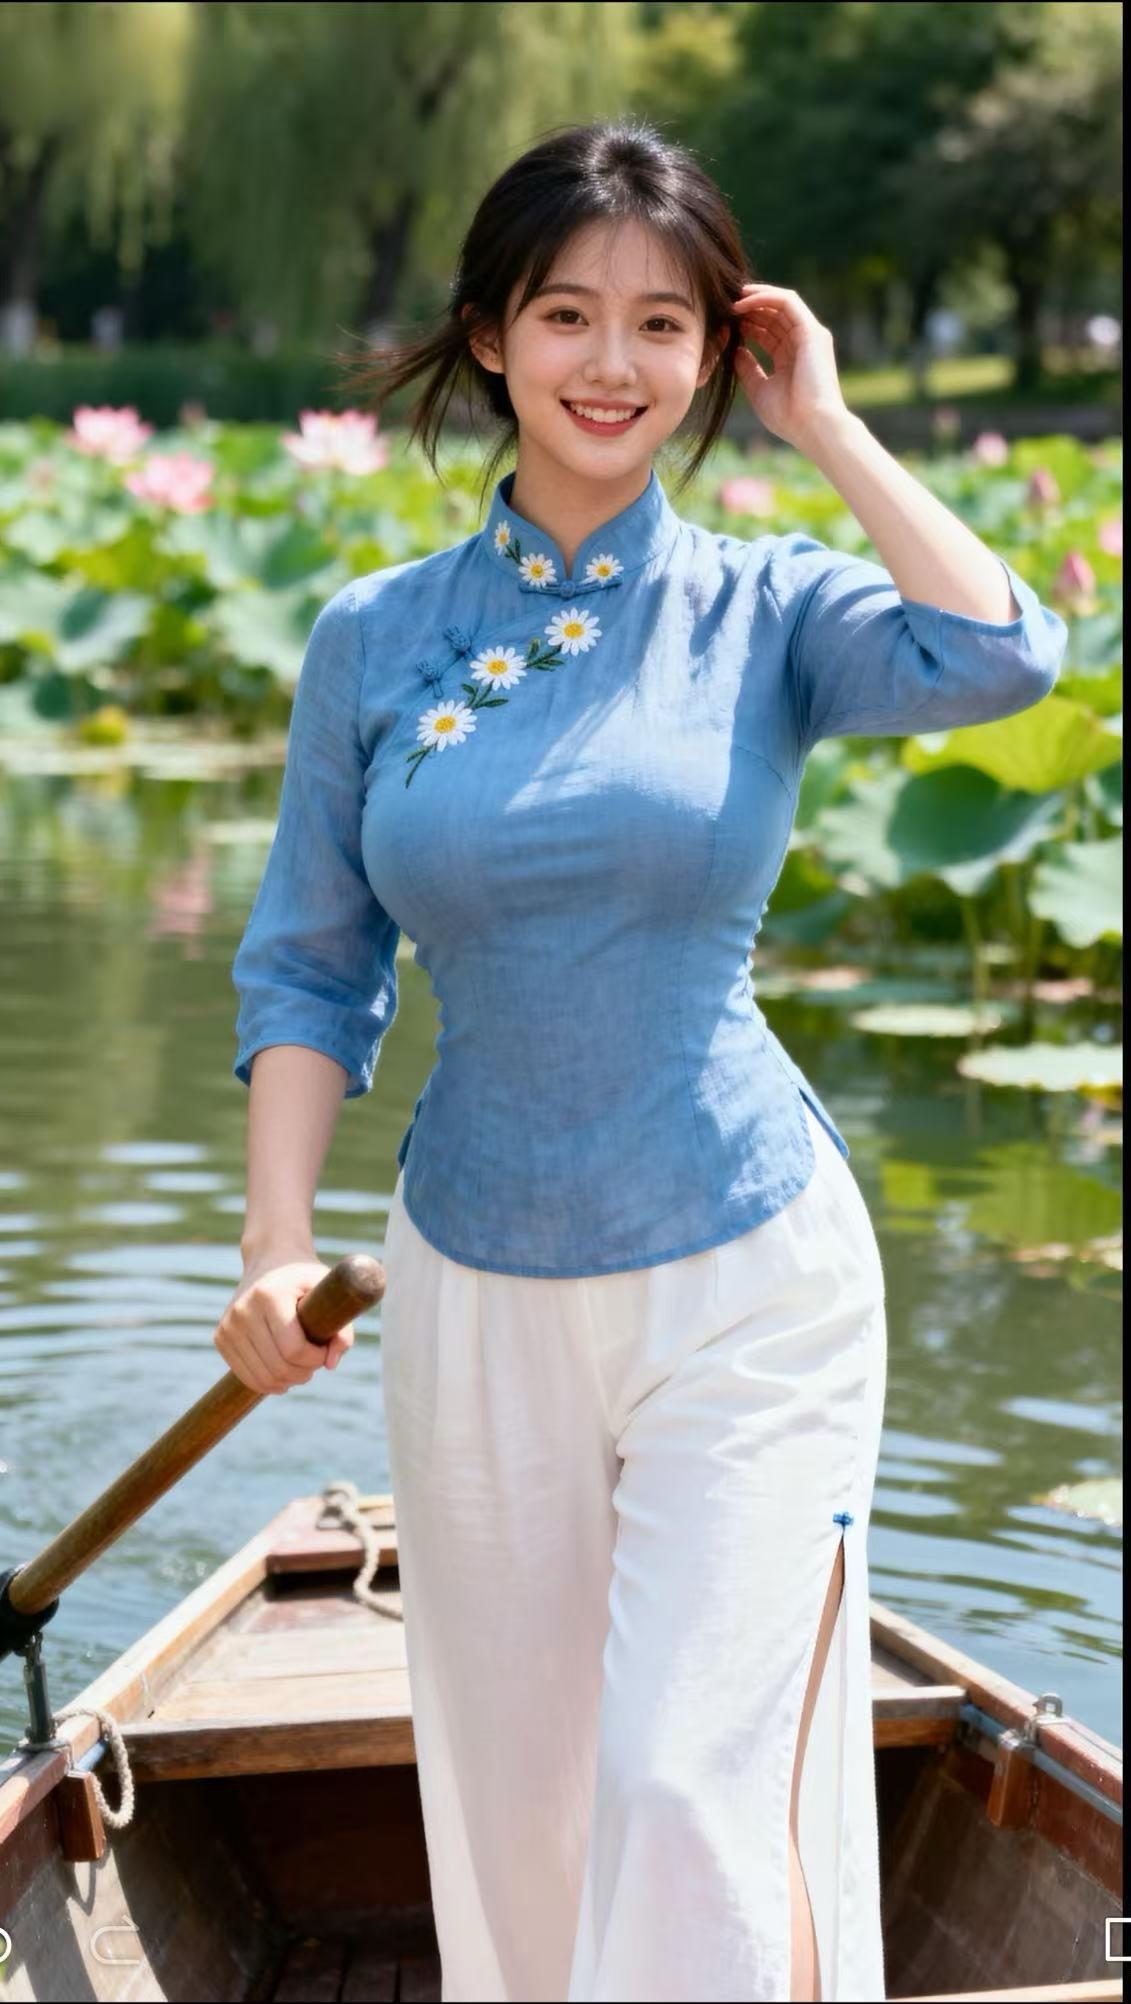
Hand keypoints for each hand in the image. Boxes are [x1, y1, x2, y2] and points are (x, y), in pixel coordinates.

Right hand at [214, 1256, 354, 1394]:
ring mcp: (228, 1325)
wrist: (270, 1260)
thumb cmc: (305, 1279)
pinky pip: (245, 1376)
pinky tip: (283, 1373)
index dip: (315, 1358)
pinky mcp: (221, 1337)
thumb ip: (342, 1328)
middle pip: (278, 1367)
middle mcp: (243, 1310)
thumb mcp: (328, 1292)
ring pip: (261, 1377)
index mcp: (270, 1295)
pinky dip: (268, 1383)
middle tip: (315, 1362)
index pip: (294, 1348)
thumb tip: (331, 1365)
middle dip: (303, 1373)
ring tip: (301, 1368)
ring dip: (287, 1381)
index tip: (325, 1350)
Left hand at [730, 283, 850, 452]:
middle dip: (748, 306)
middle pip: (773, 313)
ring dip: (754, 296)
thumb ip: (747, 368)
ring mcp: (809, 335)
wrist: (813, 426)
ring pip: (781, 302)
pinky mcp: (812, 331)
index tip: (722, 322)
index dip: (745, 323)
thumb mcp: (759, 389)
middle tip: (723, 303)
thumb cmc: (789, 416)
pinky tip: (742, 302)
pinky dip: (764, 297)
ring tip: (730, 298)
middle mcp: (802, 342)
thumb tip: (734, 350)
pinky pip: (787, 302)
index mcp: (790, 358)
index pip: (767, 331)